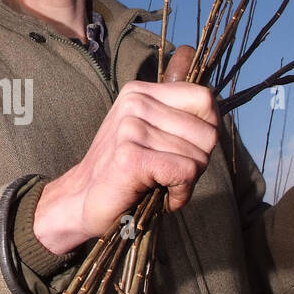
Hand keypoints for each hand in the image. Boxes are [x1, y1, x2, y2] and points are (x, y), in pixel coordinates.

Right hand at [33, 45, 217, 253]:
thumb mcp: (151, 134)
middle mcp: (135, 103)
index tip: (185, 150)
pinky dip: (180, 193)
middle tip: (169, 174)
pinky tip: (161, 196)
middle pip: (208, 130)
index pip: (204, 98)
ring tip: (160, 185)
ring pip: (198, 155)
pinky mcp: (130, 156)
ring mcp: (130, 128)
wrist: (82, 201)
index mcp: (140, 92)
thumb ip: (179, 117)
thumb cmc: (124, 173)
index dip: (207, 130)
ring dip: (187, 181)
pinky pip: (185, 172)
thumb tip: (211, 105)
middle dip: (199, 161)